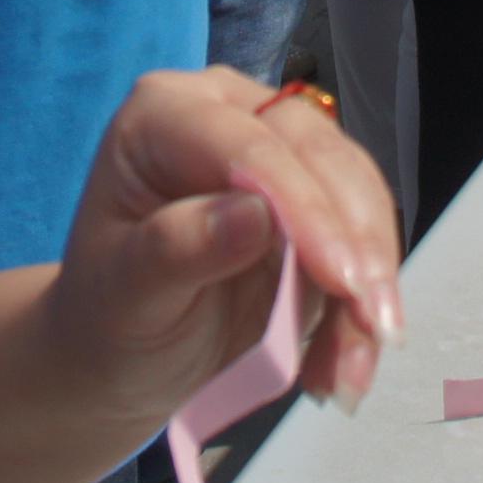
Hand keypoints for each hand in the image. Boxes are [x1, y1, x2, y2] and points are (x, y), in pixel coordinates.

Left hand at [47, 71, 403, 419]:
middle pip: (319, 157)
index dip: (302, 206)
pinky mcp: (315, 206)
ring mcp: (278, 157)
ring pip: (356, 197)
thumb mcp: (124, 294)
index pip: (249, 144)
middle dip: (356, 242)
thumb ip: (178, 248)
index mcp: (165, 115)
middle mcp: (229, 116)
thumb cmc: (105, 318)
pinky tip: (343, 366)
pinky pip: (361, 243)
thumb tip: (254, 216)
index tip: (341, 277)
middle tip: (377, 322)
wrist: (122, 358)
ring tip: (354, 367)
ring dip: (371, 282)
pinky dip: (364, 306)